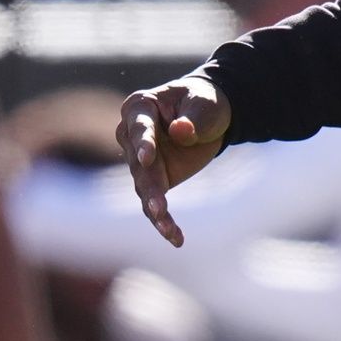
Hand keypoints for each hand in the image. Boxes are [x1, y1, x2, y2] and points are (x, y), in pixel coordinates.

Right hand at [117, 77, 230, 246]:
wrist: (210, 116)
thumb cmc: (204, 102)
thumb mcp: (205, 104)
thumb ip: (193, 117)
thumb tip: (180, 131)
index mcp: (140, 107)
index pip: (139, 128)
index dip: (143, 143)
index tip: (146, 158)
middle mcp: (131, 137)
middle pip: (138, 164)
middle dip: (149, 187)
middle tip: (157, 207)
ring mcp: (140, 162)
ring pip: (144, 189)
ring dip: (155, 210)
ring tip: (168, 229)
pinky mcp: (153, 181)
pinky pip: (154, 206)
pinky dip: (165, 223)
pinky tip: (176, 238)